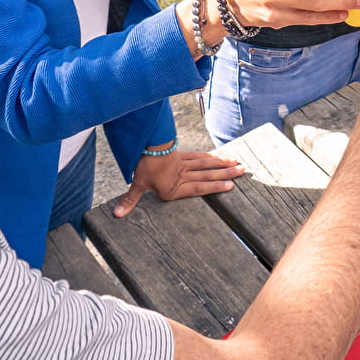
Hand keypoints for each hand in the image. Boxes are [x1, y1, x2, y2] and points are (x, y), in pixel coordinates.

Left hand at [112, 148, 245, 216]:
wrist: (146, 144)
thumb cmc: (143, 166)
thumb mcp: (137, 185)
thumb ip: (130, 200)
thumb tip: (117, 214)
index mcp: (174, 188)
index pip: (198, 188)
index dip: (215, 186)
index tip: (230, 185)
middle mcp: (182, 176)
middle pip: (207, 174)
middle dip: (225, 174)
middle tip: (242, 171)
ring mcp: (184, 164)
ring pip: (206, 165)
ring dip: (222, 165)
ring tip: (237, 164)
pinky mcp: (182, 155)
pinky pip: (199, 157)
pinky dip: (211, 157)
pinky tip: (220, 157)